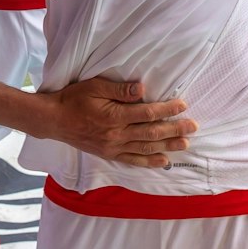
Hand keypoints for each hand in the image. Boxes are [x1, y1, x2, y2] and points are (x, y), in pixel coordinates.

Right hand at [40, 77, 196, 167]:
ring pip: (146, 148)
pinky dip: (149, 161)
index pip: (147, 113)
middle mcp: (116, 135)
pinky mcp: (109, 154)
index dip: (167, 110)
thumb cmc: (74, 99)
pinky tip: (163, 161)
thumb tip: (142, 90)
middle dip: (174, 129)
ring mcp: (113, 147)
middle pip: (151, 133)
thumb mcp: (95, 87)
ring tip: (185, 144)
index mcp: (114, 117)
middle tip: (193, 127)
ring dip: (167, 146)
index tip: (182, 105)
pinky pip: (133, 161)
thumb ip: (120, 90)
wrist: (54, 120)